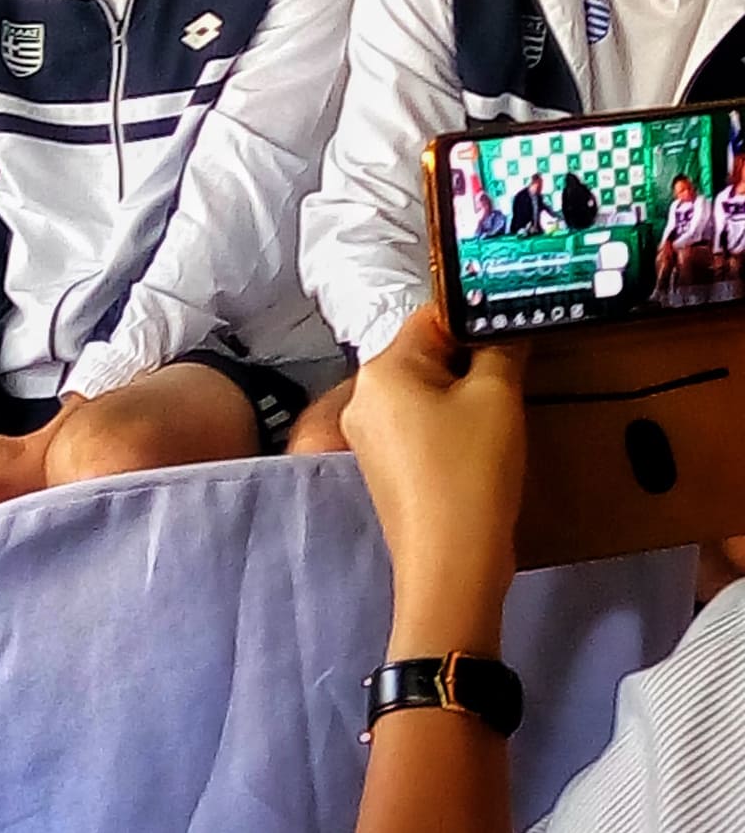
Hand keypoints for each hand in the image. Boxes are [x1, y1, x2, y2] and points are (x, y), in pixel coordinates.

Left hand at [341, 307, 526, 634]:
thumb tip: (504, 327)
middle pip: (426, 354)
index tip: (515, 328)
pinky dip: (451, 423)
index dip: (477, 318)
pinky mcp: (384, 465)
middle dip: (472, 358)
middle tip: (517, 371)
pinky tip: (482, 442)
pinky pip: (420, 424)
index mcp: (382, 368)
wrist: (452, 566)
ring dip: (465, 392)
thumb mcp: (497, 397)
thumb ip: (501, 349)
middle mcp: (364, 395)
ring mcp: (369, 434)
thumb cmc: (471, 472)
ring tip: (503, 410)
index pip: (432, 316)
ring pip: (425, 390)